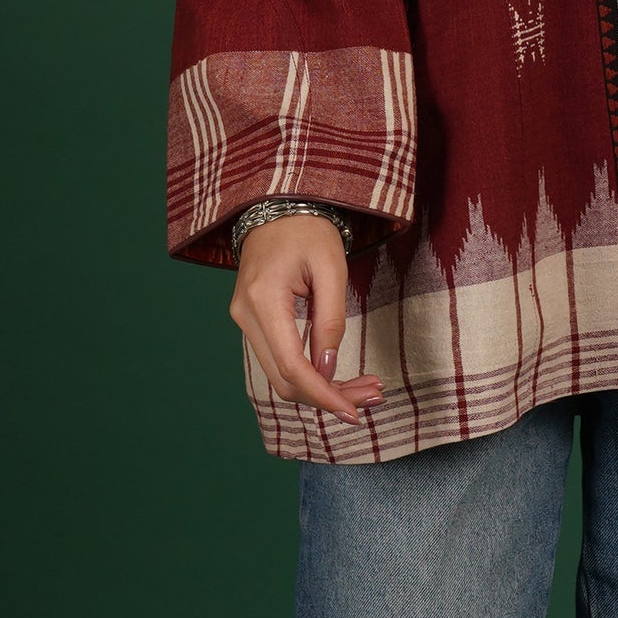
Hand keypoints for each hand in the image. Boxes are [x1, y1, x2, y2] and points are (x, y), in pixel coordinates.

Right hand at [228, 214, 384, 425]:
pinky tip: (338, 376)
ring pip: (281, 375)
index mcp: (263, 301)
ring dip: (321, 388)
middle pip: (284, 380)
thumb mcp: (331, 268)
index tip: (354, 412)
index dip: (323, 395)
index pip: (291, 366)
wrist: (279, 205)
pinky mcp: (253, 322)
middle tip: (372, 398)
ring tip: (365, 389)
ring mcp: (245, 321)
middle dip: (328, 396)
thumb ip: (331, 319)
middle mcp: (245, 317)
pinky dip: (309, 373)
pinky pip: (279, 358)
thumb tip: (327, 369)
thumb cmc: (309, 230)